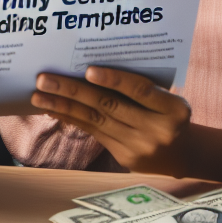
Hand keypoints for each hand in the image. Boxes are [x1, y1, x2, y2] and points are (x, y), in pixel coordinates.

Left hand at [31, 67, 194, 174]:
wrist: (183, 154)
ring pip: (95, 121)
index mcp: (173, 109)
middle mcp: (157, 130)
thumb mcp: (167, 99)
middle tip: (44, 79)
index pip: (140, 90)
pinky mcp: (125, 157)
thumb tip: (91, 66)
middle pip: (109, 106)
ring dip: (62, 106)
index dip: (114, 79)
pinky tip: (51, 109)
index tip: (87, 69)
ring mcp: (140, 146)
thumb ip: (140, 86)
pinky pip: (93, 132)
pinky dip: (71, 118)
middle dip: (72, 90)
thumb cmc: (168, 113)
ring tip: (38, 96)